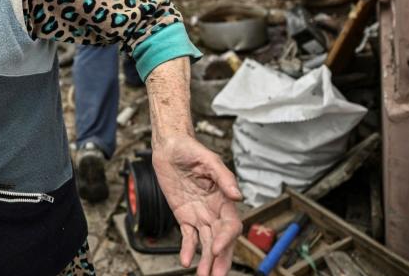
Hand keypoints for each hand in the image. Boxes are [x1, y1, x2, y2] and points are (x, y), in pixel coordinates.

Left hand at [152, 134, 242, 275]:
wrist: (170, 146)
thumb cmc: (191, 149)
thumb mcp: (209, 159)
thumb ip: (224, 177)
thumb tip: (238, 195)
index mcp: (224, 198)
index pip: (231, 225)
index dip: (226, 239)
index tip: (215, 249)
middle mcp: (214, 210)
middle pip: (221, 239)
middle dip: (221, 259)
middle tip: (217, 275)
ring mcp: (199, 214)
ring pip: (206, 243)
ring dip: (207, 261)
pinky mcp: (184, 216)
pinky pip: (188, 236)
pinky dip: (188, 249)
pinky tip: (186, 261)